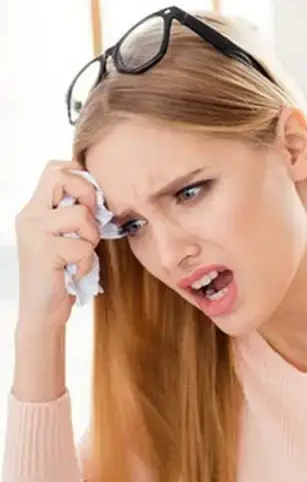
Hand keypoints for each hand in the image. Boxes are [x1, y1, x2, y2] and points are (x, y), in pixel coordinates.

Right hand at [15, 160, 100, 328]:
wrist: (42, 312)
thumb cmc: (62, 274)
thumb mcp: (68, 238)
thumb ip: (76, 216)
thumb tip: (102, 196)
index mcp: (35, 210)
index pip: (55, 169)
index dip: (82, 178)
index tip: (92, 203)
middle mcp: (30, 216)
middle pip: (61, 176)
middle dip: (88, 196)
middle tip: (89, 223)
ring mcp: (34, 232)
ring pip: (81, 215)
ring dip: (91, 238)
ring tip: (80, 255)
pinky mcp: (44, 250)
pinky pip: (84, 246)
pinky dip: (87, 262)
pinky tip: (74, 272)